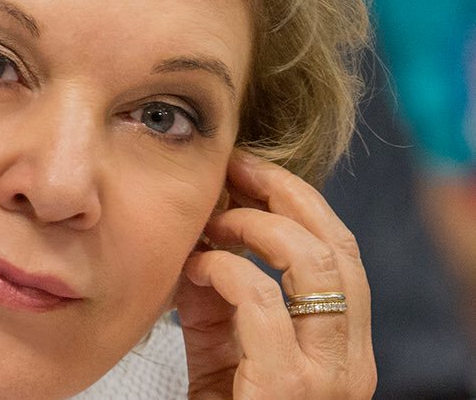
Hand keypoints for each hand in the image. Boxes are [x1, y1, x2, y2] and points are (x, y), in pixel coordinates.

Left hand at [175, 150, 374, 398]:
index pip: (340, 252)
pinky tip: (198, 267)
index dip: (300, 201)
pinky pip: (264, 305)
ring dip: (260, 227)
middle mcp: (350, 360)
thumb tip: (202, 237)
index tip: (249, 169)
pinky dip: (228, 270)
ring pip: (318, 266)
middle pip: (338, 247)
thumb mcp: (221, 346)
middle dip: (288, 195)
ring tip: (216, 221)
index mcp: (340, 345)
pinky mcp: (287, 392)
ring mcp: (326, 378)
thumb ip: (220, 297)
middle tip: (237, 169)